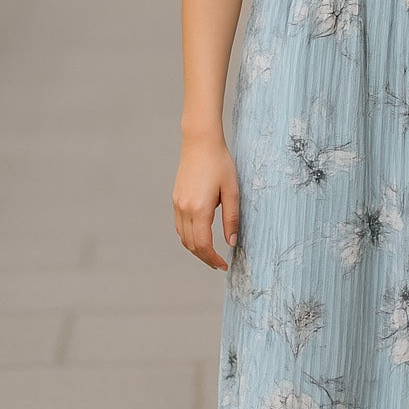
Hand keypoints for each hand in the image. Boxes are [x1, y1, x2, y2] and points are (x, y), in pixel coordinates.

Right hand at [172, 138, 239, 269]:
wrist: (200, 143)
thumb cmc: (220, 164)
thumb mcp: (232, 192)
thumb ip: (232, 219)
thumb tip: (232, 242)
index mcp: (199, 209)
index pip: (203, 245)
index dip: (213, 259)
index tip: (223, 265)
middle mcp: (184, 209)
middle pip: (191, 245)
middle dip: (205, 258)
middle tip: (218, 264)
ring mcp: (177, 204)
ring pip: (183, 237)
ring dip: (195, 249)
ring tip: (210, 253)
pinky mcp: (176, 199)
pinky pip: (179, 226)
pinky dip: (188, 236)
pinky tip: (200, 236)